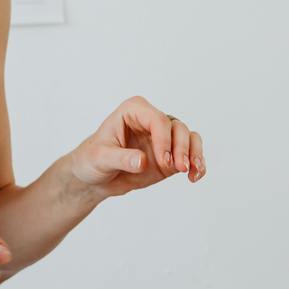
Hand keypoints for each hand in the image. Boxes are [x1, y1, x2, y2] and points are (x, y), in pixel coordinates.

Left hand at [67, 96, 204, 196]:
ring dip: (194, 154)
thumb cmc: (92, 160)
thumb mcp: (100, 159)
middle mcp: (151, 120)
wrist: (95, 177)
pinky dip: (197, 163)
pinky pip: (191, 153)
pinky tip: (195, 177)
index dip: (164, 140)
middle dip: (181, 148)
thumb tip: (142, 161)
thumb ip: (120, 158)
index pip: (157, 119)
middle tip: (177, 169)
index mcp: (134, 111)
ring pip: (188, 137)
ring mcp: (163, 137)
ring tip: (192, 173)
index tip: (163, 162)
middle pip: (177, 127)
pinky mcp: (170, 154)